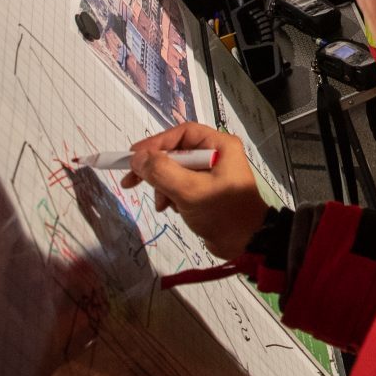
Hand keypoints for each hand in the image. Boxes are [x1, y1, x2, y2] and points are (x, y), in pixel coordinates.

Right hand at [120, 124, 267, 259]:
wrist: (245, 242)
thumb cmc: (221, 211)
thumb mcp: (189, 190)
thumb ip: (162, 172)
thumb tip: (137, 157)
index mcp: (220, 145)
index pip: (182, 134)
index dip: (155, 143)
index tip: (132, 156)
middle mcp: (217, 154)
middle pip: (176, 153)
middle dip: (156, 170)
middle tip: (130, 183)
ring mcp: (211, 173)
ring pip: (175, 171)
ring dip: (163, 187)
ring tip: (163, 205)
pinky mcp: (206, 190)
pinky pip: (181, 185)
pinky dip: (172, 195)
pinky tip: (173, 209)